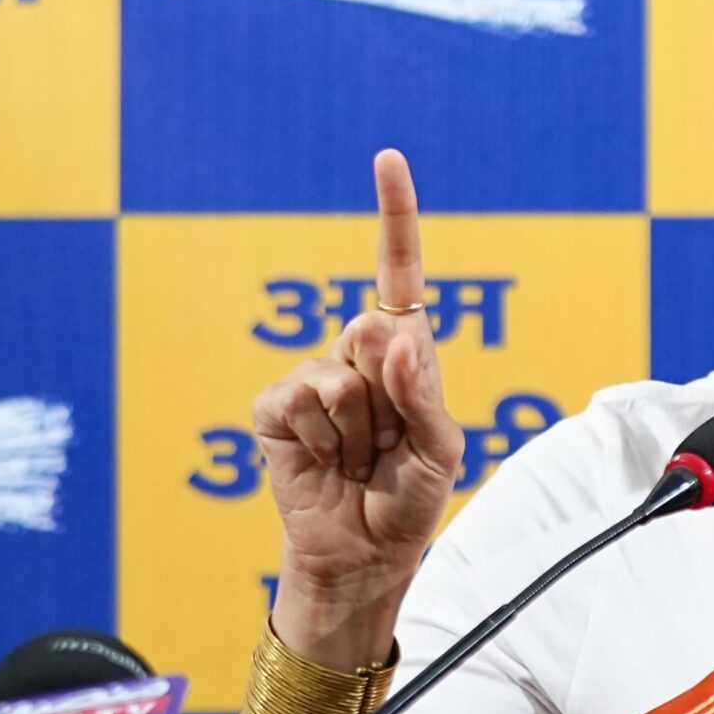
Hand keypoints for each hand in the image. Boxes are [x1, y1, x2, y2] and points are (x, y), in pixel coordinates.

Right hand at [252, 149, 464, 607]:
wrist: (362, 555)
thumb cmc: (408, 500)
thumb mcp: (439, 450)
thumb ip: (421, 393)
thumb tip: (386, 330)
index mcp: (404, 352)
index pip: (398, 272)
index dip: (394, 214)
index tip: (387, 158)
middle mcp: (357, 355)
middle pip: (371, 332)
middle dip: (389, 395)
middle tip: (388, 443)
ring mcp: (312, 379)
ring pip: (337, 376)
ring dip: (356, 430)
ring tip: (358, 460)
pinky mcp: (274, 409)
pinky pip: (297, 401)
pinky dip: (317, 440)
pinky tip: (322, 463)